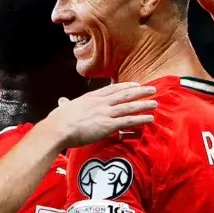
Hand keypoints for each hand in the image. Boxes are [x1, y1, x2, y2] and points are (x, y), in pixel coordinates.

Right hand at [42, 82, 156, 148]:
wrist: (58, 128)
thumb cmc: (57, 120)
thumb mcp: (63, 108)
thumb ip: (65, 104)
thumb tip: (61, 102)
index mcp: (91, 97)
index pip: (112, 89)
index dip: (125, 86)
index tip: (135, 84)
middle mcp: (101, 102)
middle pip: (124, 94)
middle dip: (140, 91)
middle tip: (152, 89)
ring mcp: (105, 113)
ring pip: (129, 106)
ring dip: (143, 104)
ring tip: (155, 103)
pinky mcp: (108, 125)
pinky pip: (128, 121)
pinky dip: (140, 118)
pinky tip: (149, 118)